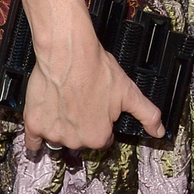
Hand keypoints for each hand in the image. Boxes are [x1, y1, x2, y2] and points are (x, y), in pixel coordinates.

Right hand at [22, 19, 162, 153]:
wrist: (67, 52)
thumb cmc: (96, 69)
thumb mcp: (129, 92)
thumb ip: (147, 115)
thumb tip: (160, 131)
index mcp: (99, 137)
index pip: (102, 138)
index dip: (101, 122)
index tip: (97, 109)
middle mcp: (75, 141)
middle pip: (79, 139)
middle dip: (80, 125)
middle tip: (81, 102)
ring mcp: (53, 133)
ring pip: (58, 138)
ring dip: (60, 127)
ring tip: (64, 104)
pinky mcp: (34, 124)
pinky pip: (33, 141)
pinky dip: (36, 138)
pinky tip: (40, 130)